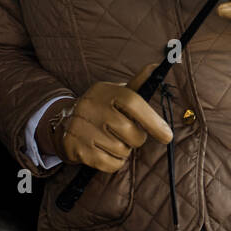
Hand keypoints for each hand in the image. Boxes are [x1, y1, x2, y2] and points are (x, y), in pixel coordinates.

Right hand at [57, 62, 172, 172]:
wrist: (64, 124)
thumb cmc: (101, 109)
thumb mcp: (116, 94)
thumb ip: (137, 84)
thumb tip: (155, 67)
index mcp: (105, 91)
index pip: (133, 102)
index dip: (152, 120)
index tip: (167, 136)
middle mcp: (91, 107)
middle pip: (130, 132)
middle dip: (136, 139)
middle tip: (127, 134)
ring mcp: (82, 128)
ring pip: (121, 151)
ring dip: (123, 151)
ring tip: (112, 141)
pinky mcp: (76, 148)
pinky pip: (110, 164)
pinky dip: (113, 162)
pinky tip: (104, 151)